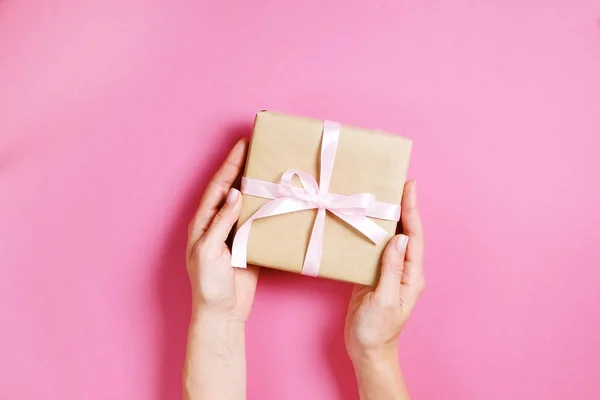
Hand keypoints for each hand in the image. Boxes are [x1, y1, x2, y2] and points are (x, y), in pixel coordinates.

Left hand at [186, 139, 258, 321]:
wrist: (222, 313)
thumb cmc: (208, 284)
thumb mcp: (208, 251)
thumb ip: (220, 222)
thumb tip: (233, 194)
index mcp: (203, 222)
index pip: (218, 187)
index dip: (229, 165)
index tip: (242, 146)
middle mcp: (218, 224)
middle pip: (231, 189)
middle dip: (242, 168)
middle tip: (258, 148)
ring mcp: (235, 234)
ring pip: (246, 203)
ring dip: (256, 186)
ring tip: (269, 167)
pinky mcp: (250, 245)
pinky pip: (258, 221)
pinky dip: (266, 208)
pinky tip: (276, 198)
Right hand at [345, 180, 424, 362]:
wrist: (367, 350)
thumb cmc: (377, 330)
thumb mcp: (384, 299)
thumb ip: (391, 269)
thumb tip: (399, 238)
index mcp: (412, 275)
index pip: (414, 236)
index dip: (412, 209)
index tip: (409, 185)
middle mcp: (403, 270)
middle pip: (405, 232)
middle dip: (402, 206)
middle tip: (395, 181)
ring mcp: (389, 272)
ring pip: (390, 238)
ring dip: (387, 217)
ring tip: (380, 194)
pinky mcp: (373, 275)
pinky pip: (375, 249)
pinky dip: (371, 232)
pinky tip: (364, 221)